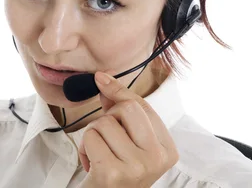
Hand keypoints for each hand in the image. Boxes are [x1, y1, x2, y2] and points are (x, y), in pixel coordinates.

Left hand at [78, 71, 178, 187]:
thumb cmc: (116, 171)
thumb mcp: (127, 141)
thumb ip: (120, 111)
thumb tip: (104, 80)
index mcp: (167, 149)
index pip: (143, 106)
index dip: (119, 91)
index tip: (101, 79)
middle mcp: (157, 158)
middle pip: (127, 108)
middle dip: (109, 116)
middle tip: (107, 138)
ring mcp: (137, 167)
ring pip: (105, 122)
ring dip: (93, 134)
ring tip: (100, 154)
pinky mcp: (112, 173)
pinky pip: (91, 137)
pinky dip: (84, 147)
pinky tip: (92, 164)